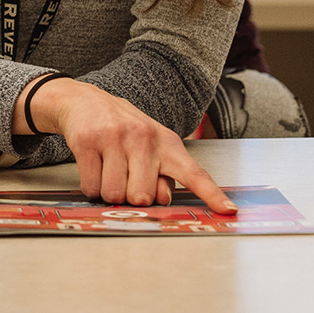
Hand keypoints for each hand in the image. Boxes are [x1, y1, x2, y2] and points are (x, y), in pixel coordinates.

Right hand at [30, 78, 235, 212]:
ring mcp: (115, 137)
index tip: (228, 211)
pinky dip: (90, 186)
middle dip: (130, 197)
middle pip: (142, 197)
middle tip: (125, 178)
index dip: (212, 194)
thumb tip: (162, 199)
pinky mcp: (88, 141)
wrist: (84, 101)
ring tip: (108, 170)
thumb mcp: (151, 148)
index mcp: (167, 143)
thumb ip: (163, 175)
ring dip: (108, 192)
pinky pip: (91, 186)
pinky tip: (94, 167)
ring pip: (114, 194)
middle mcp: (144, 137)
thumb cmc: (122, 130)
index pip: (194, 173)